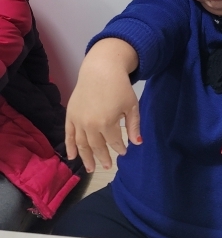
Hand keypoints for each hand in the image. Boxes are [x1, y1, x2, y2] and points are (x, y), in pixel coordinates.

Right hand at [65, 38, 141, 172]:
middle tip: (108, 166)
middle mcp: (90, 125)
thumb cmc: (120, 86)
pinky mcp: (70, 115)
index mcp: (107, 123)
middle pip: (97, 146)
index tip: (123, 152)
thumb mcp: (131, 105)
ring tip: (91, 168)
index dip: (120, 148)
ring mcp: (78, 120)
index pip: (114, 142)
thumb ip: (133, 126)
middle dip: (103, 157)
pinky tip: (72, 157)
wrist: (101, 69)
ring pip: (82, 144)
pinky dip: (69, 147)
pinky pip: (68, 135)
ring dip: (86, 158)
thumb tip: (137, 143)